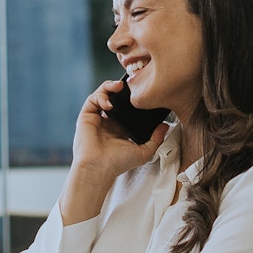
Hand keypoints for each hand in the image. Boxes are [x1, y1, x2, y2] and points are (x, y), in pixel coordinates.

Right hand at [59, 80, 170, 225]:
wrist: (99, 168)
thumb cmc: (118, 163)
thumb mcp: (144, 152)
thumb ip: (156, 139)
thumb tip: (166, 126)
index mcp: (119, 127)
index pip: (125, 107)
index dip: (132, 98)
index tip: (141, 92)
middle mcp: (107, 121)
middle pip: (113, 97)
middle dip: (120, 88)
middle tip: (129, 84)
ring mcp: (96, 118)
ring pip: (101, 95)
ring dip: (109, 87)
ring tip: (119, 86)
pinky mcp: (86, 117)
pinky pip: (92, 99)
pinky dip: (100, 96)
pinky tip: (109, 103)